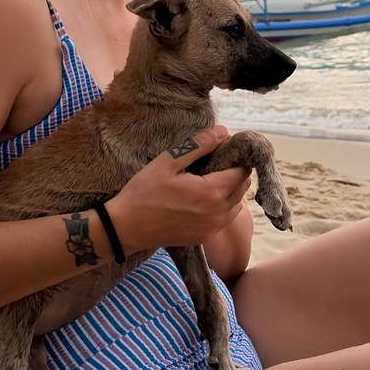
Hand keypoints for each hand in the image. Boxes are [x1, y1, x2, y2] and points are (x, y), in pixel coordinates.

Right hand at [107, 125, 251, 253]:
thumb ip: (199, 145)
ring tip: (208, 179)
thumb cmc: (145, 191)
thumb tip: (224, 132)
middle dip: (235, 172)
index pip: (242, 171)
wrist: (126, 228)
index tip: (222, 150)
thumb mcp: (169, 161)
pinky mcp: (204, 237)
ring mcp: (212, 228)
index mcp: (211, 192)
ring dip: (230, 190)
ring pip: (237, 204)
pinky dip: (222, 205)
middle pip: (243, 187)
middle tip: (214, 162)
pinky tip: (202, 198)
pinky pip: (225, 218)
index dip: (236, 157)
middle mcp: (218, 213)